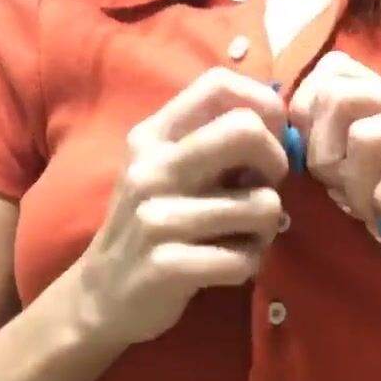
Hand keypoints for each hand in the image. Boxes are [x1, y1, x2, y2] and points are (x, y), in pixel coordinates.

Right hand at [76, 70, 287, 347]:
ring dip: (267, 229)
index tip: (270, 140)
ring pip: (263, 206)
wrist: (100, 296)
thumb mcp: (166, 171)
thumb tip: (281, 125)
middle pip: (246, 131)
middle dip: (276, 163)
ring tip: (242, 239)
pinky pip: (245, 258)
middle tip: (262, 191)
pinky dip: (249, 266)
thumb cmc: (151, 227)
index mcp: (153, 136)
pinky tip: (228, 269)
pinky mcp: (167, 265)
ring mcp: (157, 217)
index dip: (265, 107)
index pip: (219, 84)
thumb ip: (212, 143)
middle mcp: (151, 168)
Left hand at [290, 52, 380, 318]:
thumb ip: (338, 162)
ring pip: (368, 134)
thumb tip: (294, 145)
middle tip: (340, 196)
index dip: (308, 117)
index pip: (334, 72)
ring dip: (357, 188)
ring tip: (373, 218)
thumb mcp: (369, 193)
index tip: (316, 168)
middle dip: (323, 154)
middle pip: (341, 96)